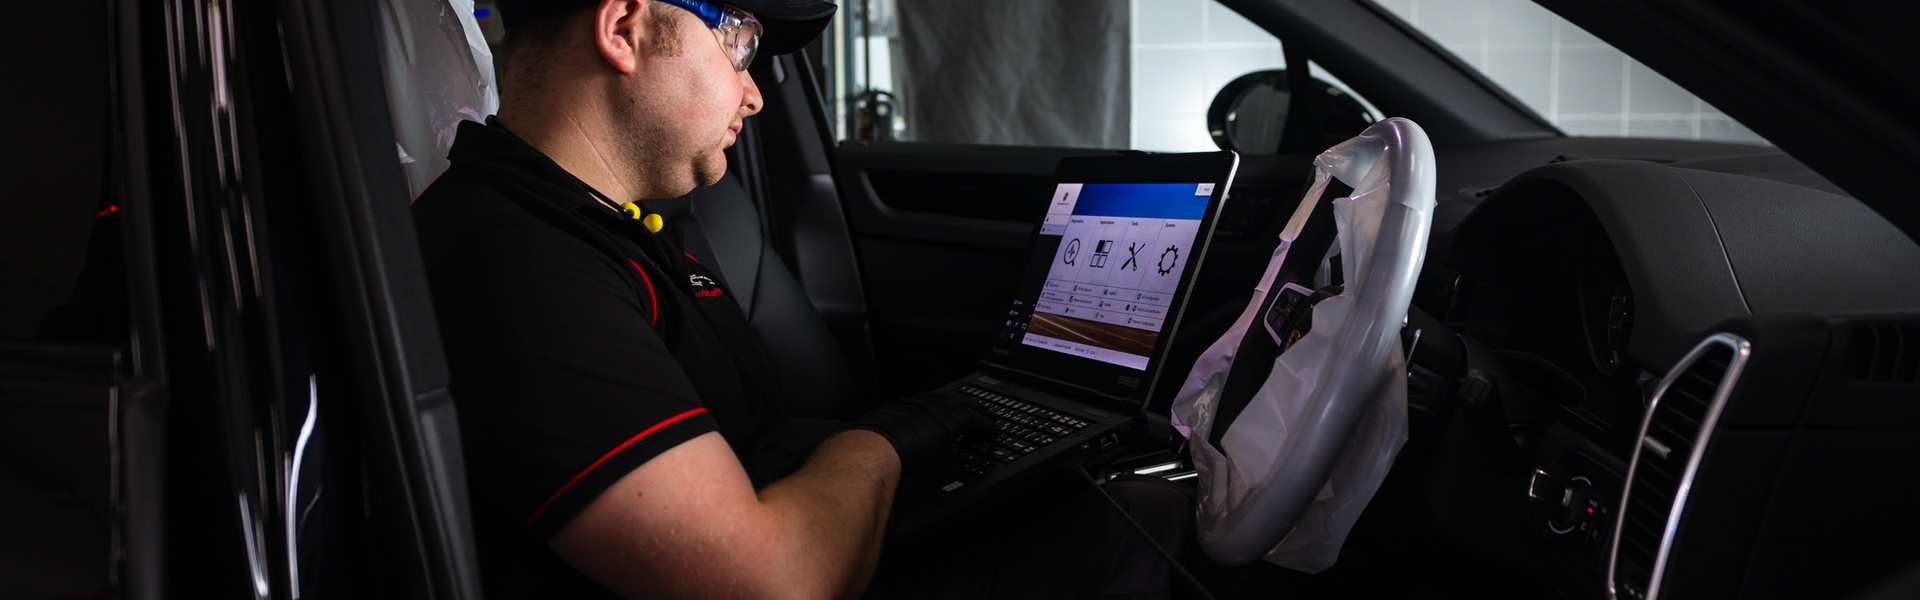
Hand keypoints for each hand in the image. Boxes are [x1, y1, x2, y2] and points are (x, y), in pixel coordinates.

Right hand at [848, 393, 992, 473]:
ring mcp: (937, 408)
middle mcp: (922, 402)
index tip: (950, 413)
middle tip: (978, 411)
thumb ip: (883, 443)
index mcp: (903, 407)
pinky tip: (994, 431)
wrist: (872, 447)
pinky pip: (977, 420)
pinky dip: (987, 425)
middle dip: (966, 404)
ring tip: (991, 420)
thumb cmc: (867, 450)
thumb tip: (879, 456)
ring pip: (968, 405)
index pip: (930, 403)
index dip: (943, 408)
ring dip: (981, 413)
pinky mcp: (952, 419)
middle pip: (951, 399)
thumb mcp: (875, 442)